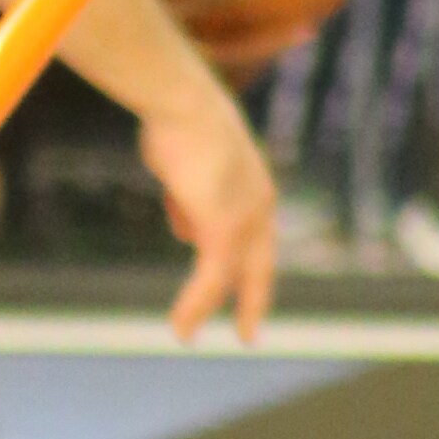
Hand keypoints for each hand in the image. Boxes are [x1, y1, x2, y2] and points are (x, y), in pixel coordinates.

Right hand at [138, 87, 278, 348]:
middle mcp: (260, 207)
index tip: (241, 284)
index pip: (257, 237)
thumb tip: (186, 232)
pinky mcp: (223, 231)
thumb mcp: (187, 167)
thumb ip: (190, 200)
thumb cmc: (178, 123)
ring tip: (184, 334)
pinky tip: (181, 329)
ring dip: (204, 307)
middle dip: (253, 300)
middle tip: (250, 334)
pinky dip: (194, 307)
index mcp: (255, 187)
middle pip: (260, 266)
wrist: (183, 103)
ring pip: (228, 277)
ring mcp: (245, 220)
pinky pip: (209, 280)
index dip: (248, 265)